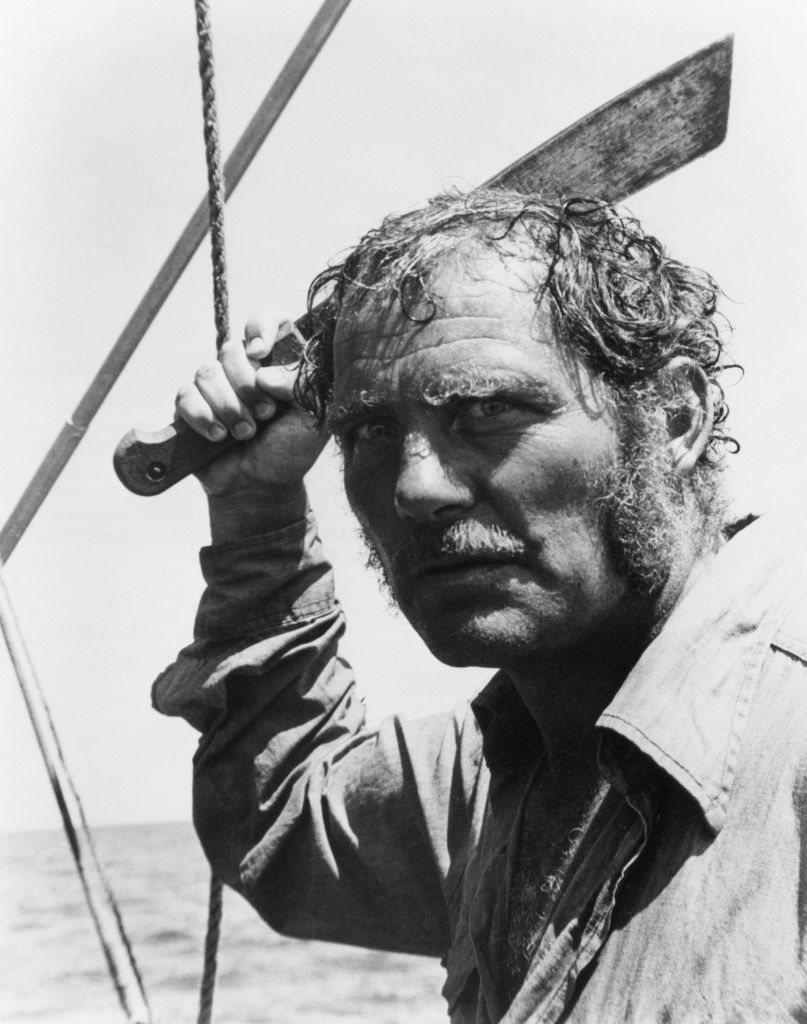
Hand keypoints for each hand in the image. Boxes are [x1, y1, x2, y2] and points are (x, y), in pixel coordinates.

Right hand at [175, 308, 326, 535]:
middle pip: (230, 350)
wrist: (262, 486)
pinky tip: (218, 436)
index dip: (261, 327)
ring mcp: (215, 386)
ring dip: (228, 407)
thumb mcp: (312, 417)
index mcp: (275, 363)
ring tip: (246, 433)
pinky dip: (203, 416)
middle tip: (265, 415)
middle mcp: (243, 368)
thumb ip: (302, 385)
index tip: (261, 351)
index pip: (267, 320)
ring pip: (206, 373)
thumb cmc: (290, 449)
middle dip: (246, 387)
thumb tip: (265, 374)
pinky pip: (185, 396)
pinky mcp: (190, 407)